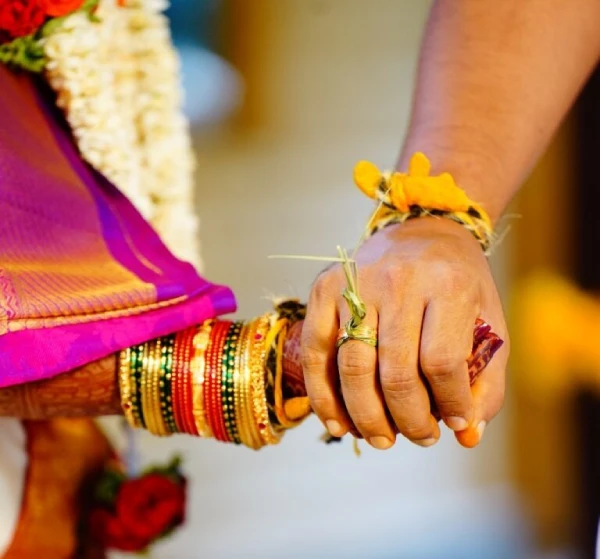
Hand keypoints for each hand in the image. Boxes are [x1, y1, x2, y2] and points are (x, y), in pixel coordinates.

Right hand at [301, 217, 508, 448]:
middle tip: (419, 438)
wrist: (423, 232)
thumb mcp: (490, 323)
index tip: (455, 424)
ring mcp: (355, 283)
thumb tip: (466, 435)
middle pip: (395, 372)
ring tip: (381, 439)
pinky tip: (336, 423)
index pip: (443, 362)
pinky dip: (322, 395)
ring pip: (352, 366)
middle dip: (408, 421)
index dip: (450, 405)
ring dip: (365, 417)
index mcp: (447, 285)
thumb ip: (487, 381)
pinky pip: (315, 351)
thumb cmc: (460, 283)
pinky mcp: (325, 288)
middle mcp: (398, 281)